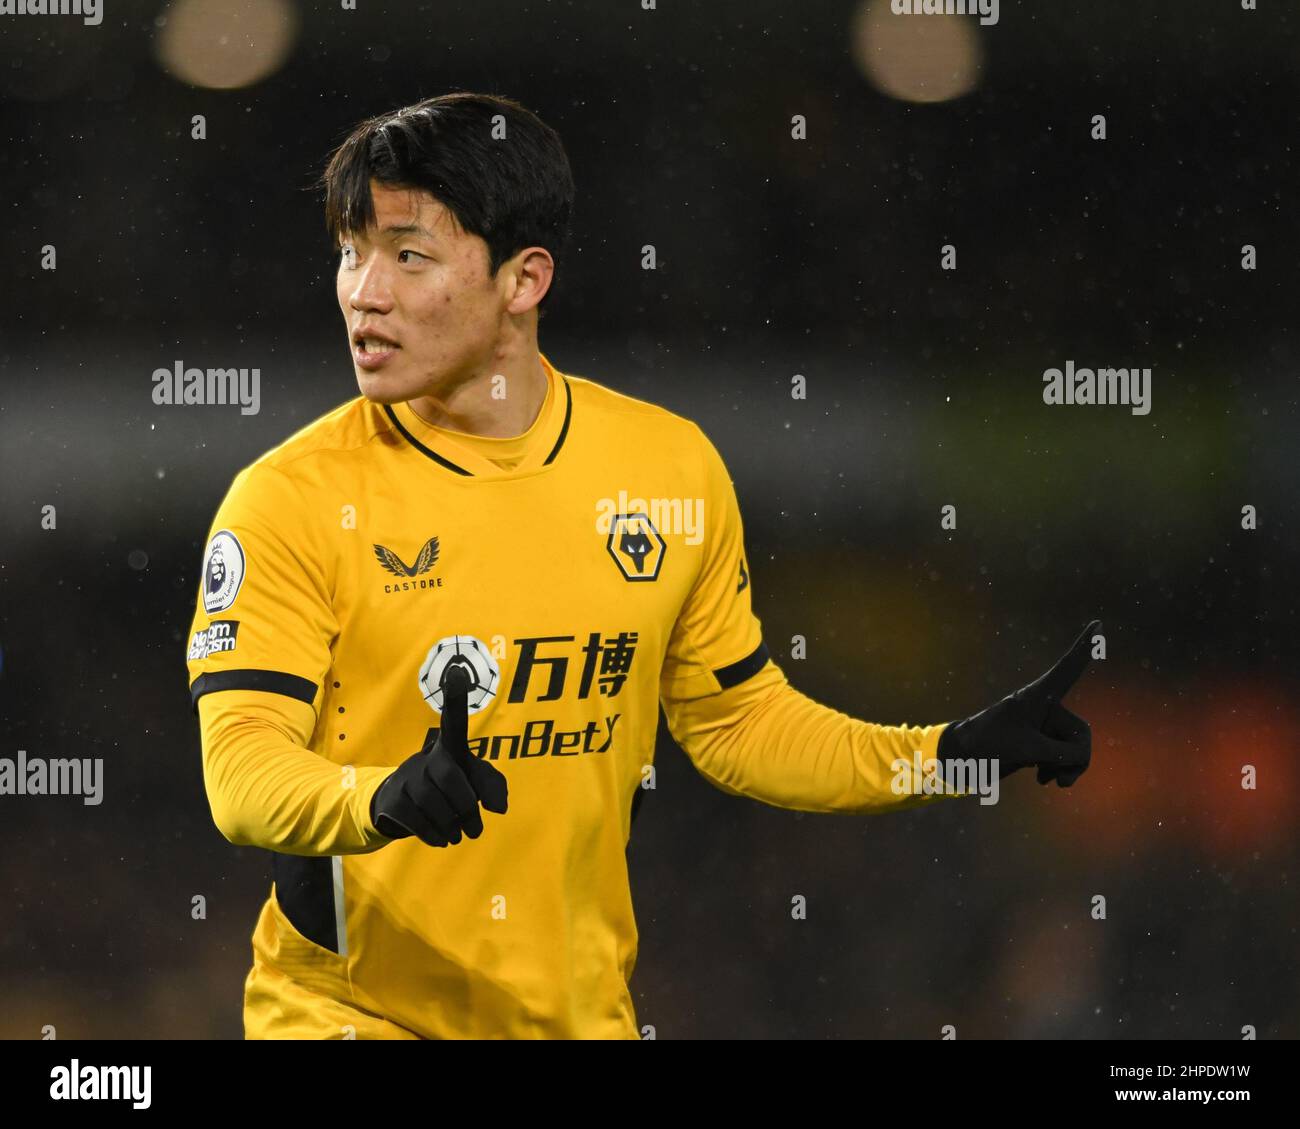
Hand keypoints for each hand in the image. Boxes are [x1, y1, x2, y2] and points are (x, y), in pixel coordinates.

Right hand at [370, 665, 508, 844]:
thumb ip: (492, 785)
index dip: (456, 697)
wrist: (401, 806)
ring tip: (457, 834)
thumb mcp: (472, 781)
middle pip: (454, 779)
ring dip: (453, 826)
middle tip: (475, 829)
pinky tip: (442, 838)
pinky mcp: (394, 799)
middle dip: (468, 808)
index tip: (456, 670)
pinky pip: (419, 821)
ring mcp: (408, 777)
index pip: (454, 720)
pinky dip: (436, 835)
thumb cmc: (447, 788)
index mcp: (450, 747)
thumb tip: (498, 807)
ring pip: (437, 804)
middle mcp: (428, 757)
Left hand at [937, 620, 1100, 788]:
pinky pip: (1066, 756)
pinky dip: (1059, 769)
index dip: (1084, 648)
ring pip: (1076, 748)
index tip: (1097, 624)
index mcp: (1037, 696)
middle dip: (1076, 758)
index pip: (1067, 669)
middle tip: (1061, 779)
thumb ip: (1062, 753)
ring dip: (1067, 767)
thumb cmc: (988, 746)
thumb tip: (1079, 758)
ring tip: (1050, 780)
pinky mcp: (1041, 741)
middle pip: (1081, 733)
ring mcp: (1045, 725)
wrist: (962, 761)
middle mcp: (1045, 707)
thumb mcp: (1027, 750)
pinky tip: (1043, 778)